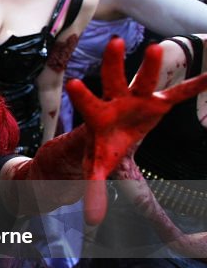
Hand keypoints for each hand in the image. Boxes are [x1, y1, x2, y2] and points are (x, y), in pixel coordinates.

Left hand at [66, 37, 206, 223]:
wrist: (114, 132)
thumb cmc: (102, 146)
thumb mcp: (97, 168)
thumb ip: (94, 191)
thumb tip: (92, 223)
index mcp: (98, 116)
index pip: (88, 104)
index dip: (82, 96)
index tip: (74, 83)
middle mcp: (117, 101)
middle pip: (114, 81)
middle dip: (115, 64)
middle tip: (115, 44)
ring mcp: (138, 99)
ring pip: (143, 80)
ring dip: (151, 66)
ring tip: (156, 49)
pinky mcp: (158, 102)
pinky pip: (180, 93)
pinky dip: (196, 86)